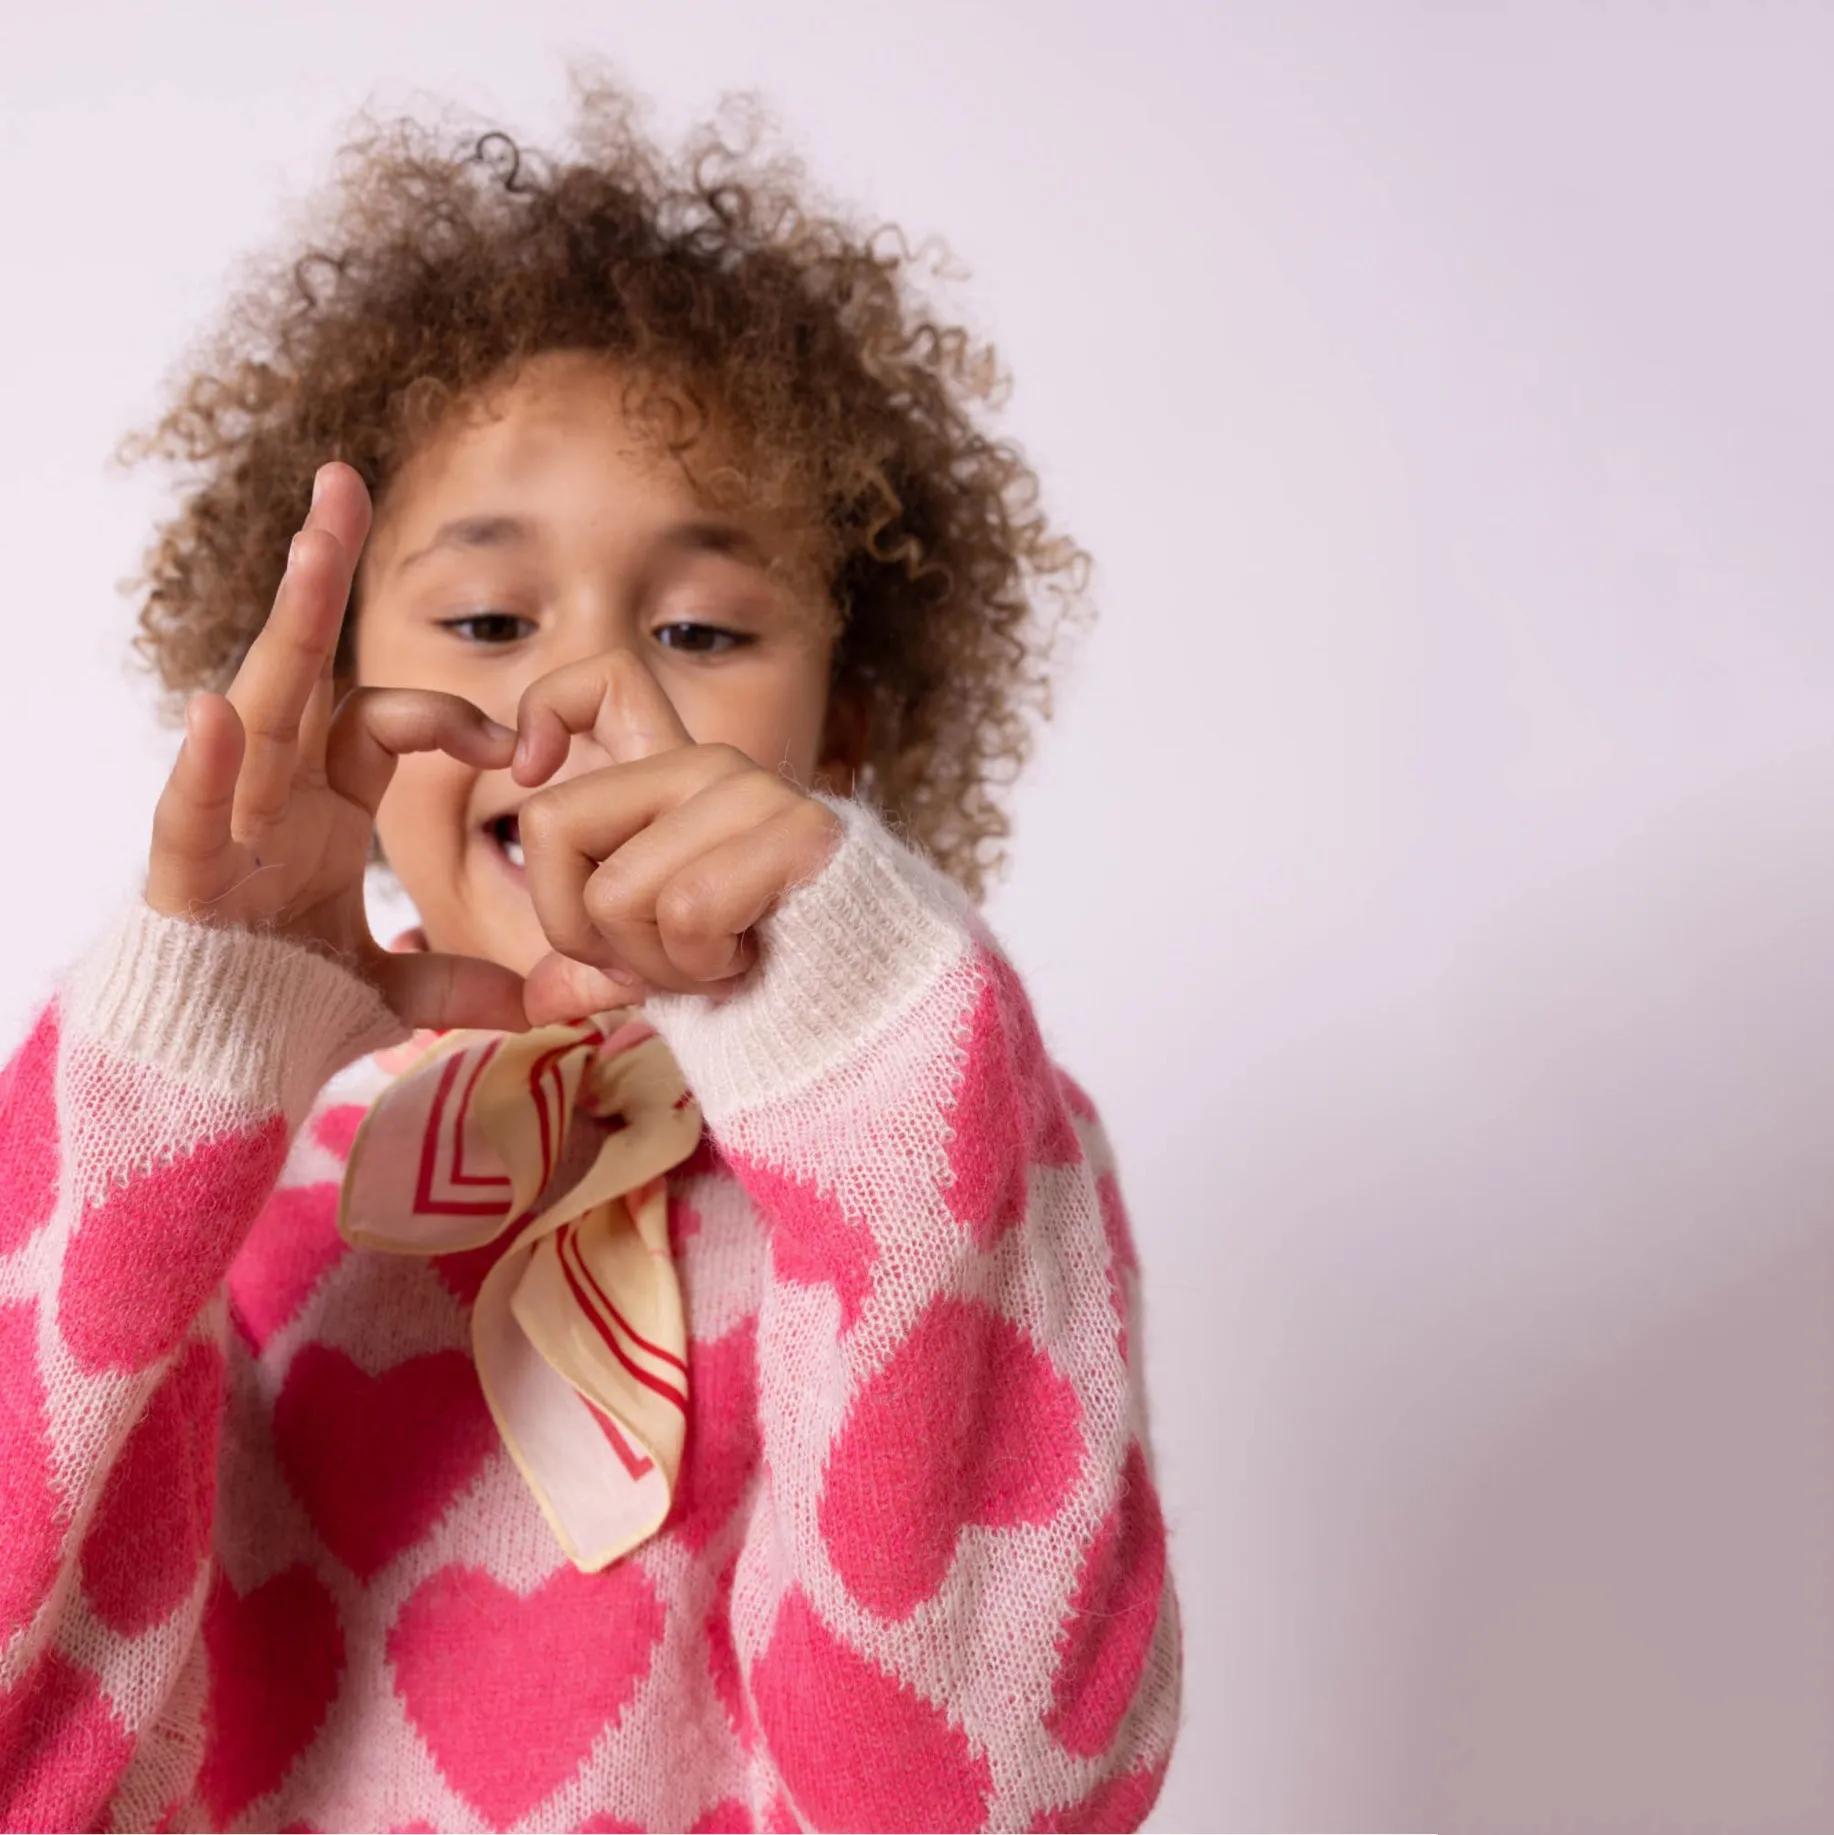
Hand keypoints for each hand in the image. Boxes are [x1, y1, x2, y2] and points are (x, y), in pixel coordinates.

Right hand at [145, 462, 527, 1032]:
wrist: (210, 1065)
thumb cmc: (287, 1003)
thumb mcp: (392, 990)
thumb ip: (460, 983)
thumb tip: (547, 997)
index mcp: (327, 800)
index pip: (387, 723)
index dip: (452, 719)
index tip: (519, 746)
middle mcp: (275, 788)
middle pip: (305, 667)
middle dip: (322, 577)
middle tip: (345, 480)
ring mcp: (227, 818)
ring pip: (256, 704)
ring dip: (285, 625)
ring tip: (309, 540)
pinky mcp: (182, 874)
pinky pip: (194, 809)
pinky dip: (207, 765)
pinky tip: (218, 708)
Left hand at [512, 650, 842, 1025]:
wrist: (875, 1004)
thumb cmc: (770, 976)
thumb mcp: (664, 964)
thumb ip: (600, 966)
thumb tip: (536, 1000)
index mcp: (676, 779)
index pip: (604, 680)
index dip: (547, 708)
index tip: (526, 770)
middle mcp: (710, 768)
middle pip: (554, 820)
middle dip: (577, 926)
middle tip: (653, 958)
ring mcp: (755, 794)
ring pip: (616, 891)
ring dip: (655, 965)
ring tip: (719, 964)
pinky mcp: (801, 834)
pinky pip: (690, 912)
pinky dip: (704, 967)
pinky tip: (750, 962)